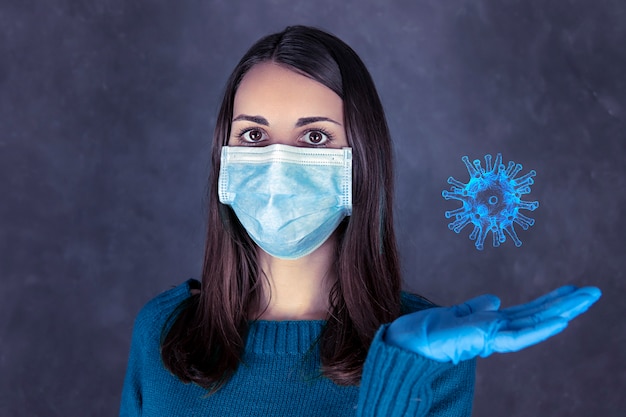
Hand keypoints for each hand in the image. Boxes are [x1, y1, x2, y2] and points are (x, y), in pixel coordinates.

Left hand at [385, 286, 600, 363]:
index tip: (570, 289)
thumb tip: (496, 300)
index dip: (550, 300)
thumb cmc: (426, 331)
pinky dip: (541, 329)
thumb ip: (477, 308)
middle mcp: (496, 332)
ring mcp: (493, 337)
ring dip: (562, 311)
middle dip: (566, 304)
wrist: (406, 342)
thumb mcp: (456, 313)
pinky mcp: (485, 340)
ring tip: (587, 299)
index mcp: (491, 324)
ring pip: (535, 324)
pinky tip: (562, 320)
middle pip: (538, 316)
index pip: (528, 312)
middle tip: (594, 292)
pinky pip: (519, 336)